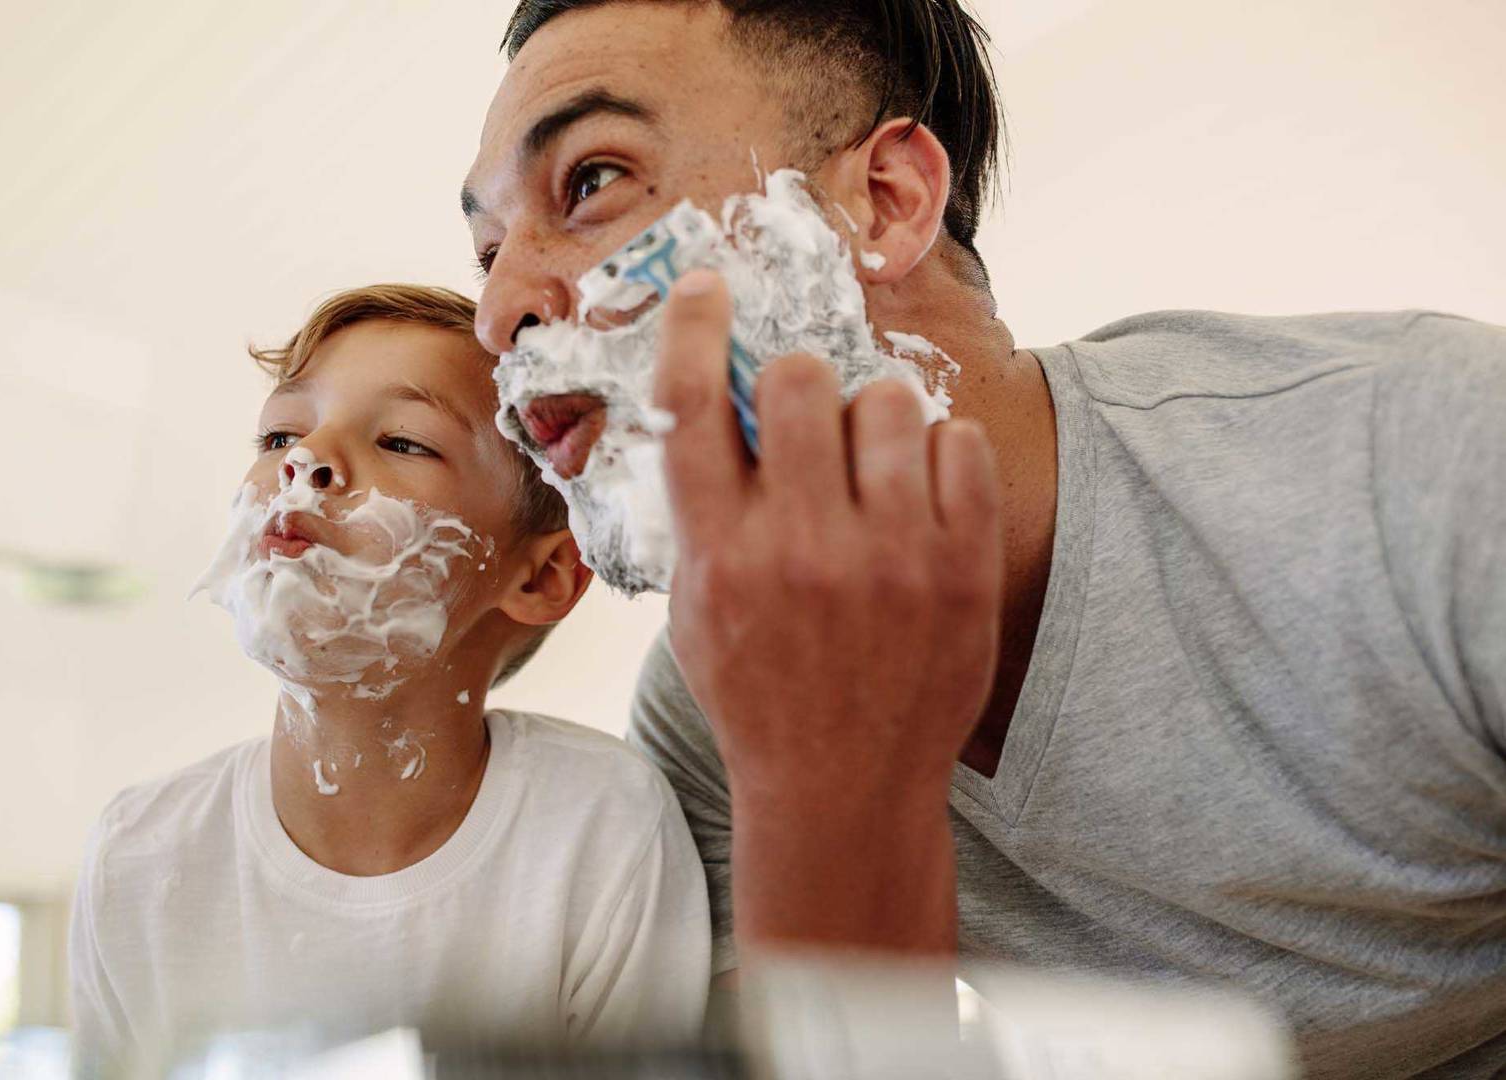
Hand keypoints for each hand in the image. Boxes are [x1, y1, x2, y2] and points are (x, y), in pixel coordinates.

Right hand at [654, 269, 1003, 955]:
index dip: (695, 327)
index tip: (706, 289)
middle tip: (812, 420)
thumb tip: (721, 405)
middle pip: (802, 379)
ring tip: (873, 467)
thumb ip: (705, 513)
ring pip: (888, 400)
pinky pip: (962, 442)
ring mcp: (891, 555)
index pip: (695, 403)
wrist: (845, 787)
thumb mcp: (698, 611)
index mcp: (721, 553)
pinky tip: (922, 495)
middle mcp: (802, 545)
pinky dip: (940, 452)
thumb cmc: (762, 695)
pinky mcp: (963, 566)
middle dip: (802, 384)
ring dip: (873, 417)